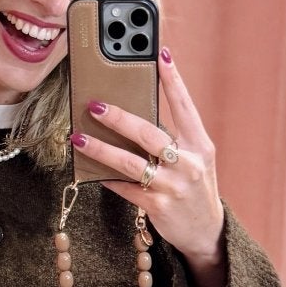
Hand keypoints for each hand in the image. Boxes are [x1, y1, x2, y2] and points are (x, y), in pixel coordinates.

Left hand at [71, 49, 224, 275]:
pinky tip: (92, 170)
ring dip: (102, 149)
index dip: (173, 80)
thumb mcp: (196, 159)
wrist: (206, 231)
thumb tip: (134, 115)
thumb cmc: (194, 187)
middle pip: (149, 134)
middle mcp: (189, 163)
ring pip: (131, 163)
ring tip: (79, 138)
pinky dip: (108, 178)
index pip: (185, 106)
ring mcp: (174, 186)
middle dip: (119, 118)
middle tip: (94, 105)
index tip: (160, 55)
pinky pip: (126, 188)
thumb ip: (174, 137)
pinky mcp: (159, 206)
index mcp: (200, 145)